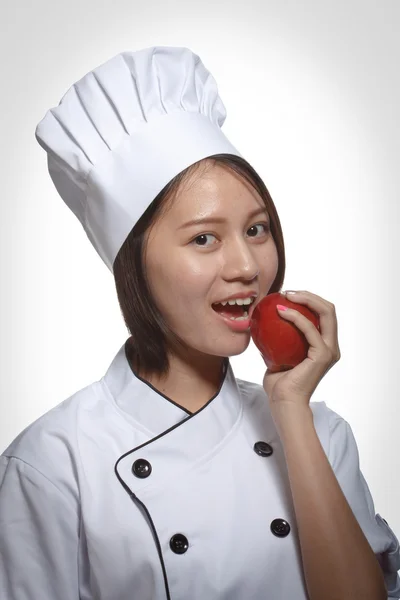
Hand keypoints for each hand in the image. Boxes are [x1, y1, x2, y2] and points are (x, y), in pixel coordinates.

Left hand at [262, 290, 340, 411]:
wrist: (283, 402)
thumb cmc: (278, 383)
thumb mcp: (277, 355)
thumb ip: (278, 340)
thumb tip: (264, 322)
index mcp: (324, 346)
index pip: (323, 314)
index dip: (309, 299)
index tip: (287, 295)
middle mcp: (331, 347)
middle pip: (329, 310)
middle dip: (309, 295)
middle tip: (287, 292)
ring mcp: (329, 350)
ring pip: (326, 313)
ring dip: (306, 299)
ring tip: (286, 295)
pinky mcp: (322, 355)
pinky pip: (310, 329)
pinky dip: (296, 317)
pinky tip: (281, 311)